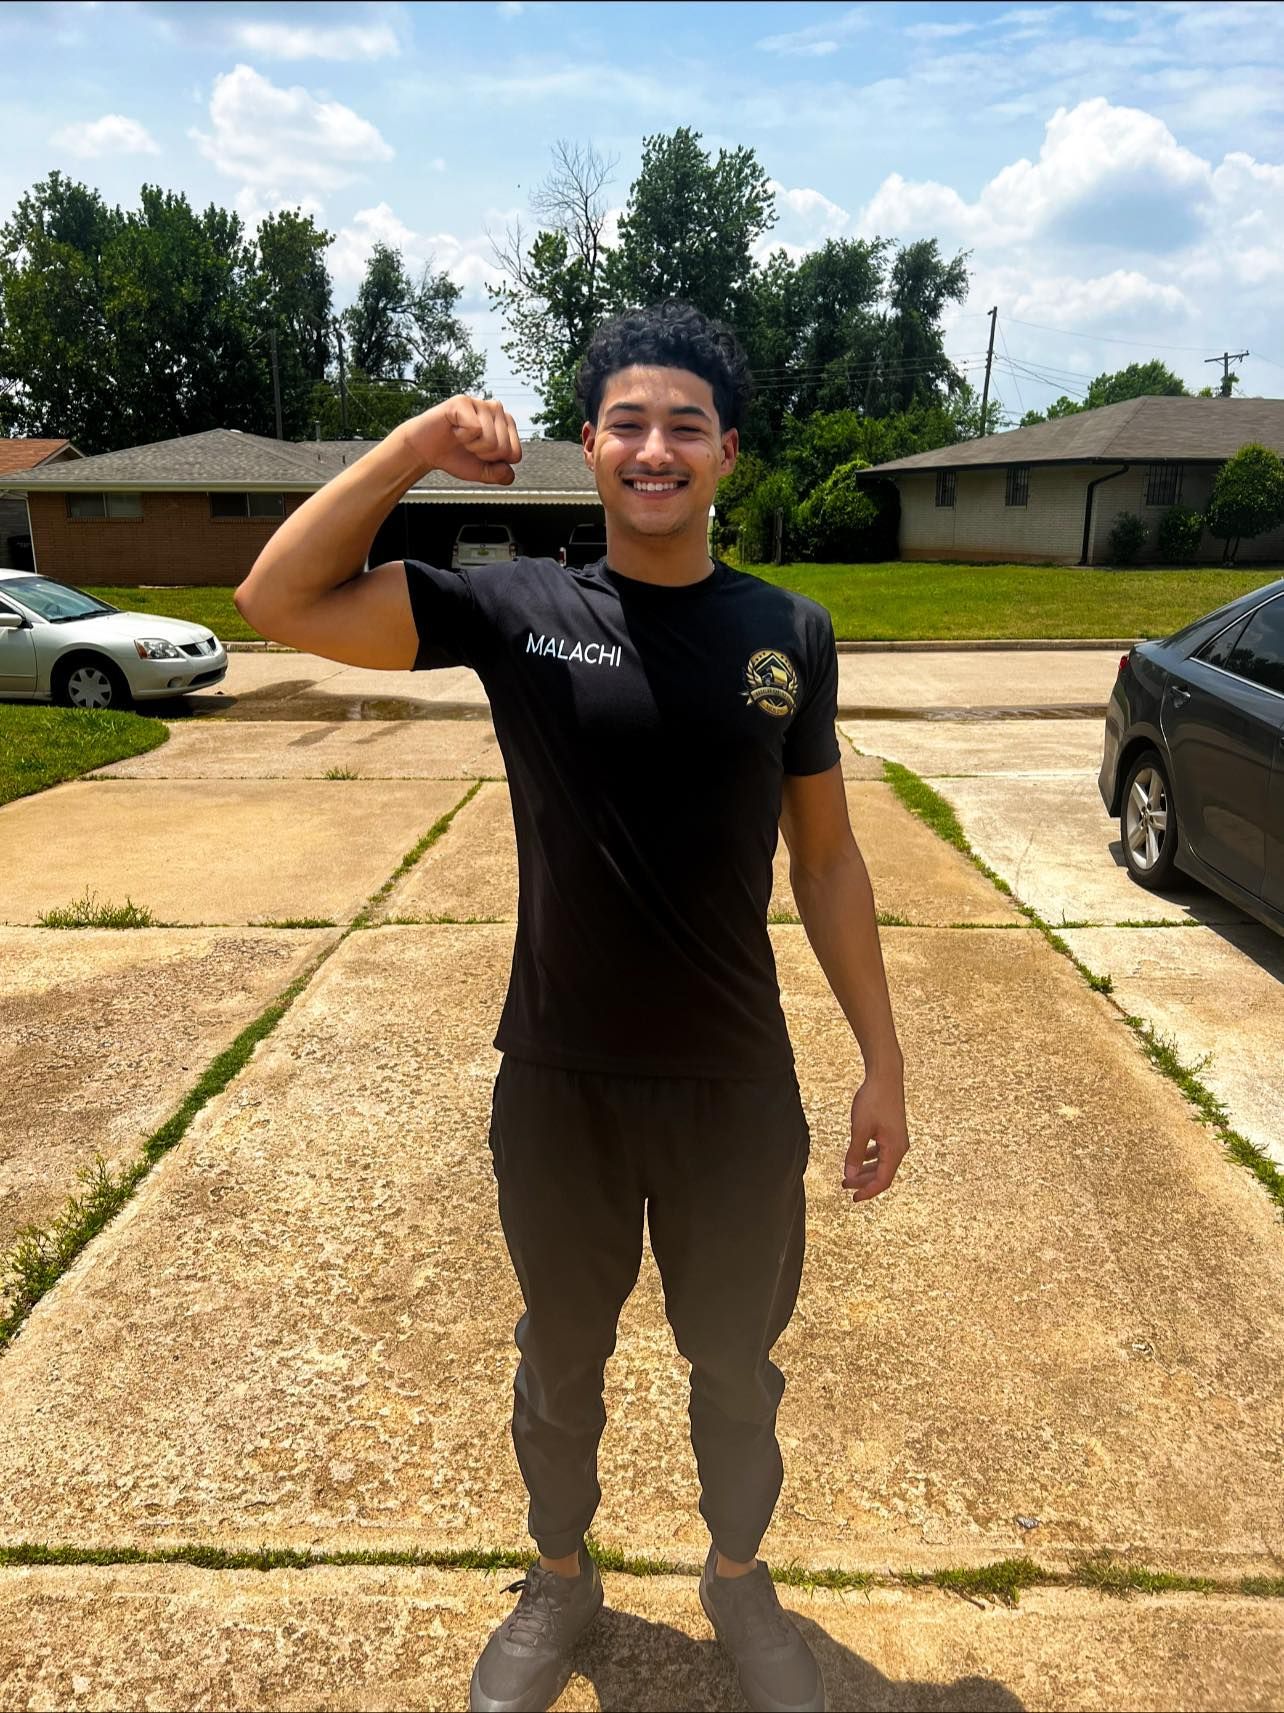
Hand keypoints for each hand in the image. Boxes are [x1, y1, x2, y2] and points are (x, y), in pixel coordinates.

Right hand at [403, 395, 521, 486]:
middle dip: (483, 455)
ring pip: (491, 440)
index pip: (515, 454)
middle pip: (504, 449)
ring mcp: (481, 403)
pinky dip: (462, 436)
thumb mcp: (482, 472)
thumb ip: (500, 475)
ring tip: (461, 437)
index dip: (495, 462)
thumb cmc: (455, 456)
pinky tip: (454, 429)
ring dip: (472, 446)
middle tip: (468, 445)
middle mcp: (496, 410)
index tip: (480, 454)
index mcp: (506, 425)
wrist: (426, 450)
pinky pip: (475, 428)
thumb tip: (509, 472)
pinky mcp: (463, 401)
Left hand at [842, 1072, 909, 1204]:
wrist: (885, 1076)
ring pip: (882, 1163)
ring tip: (848, 1175)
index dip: (868, 1191)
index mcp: (895, 1149)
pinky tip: (858, 1156)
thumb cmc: (873, 1100)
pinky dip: (869, 1157)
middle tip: (844, 1186)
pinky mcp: (892, 1131)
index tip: (853, 1198)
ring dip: (865, 1170)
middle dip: (863, 1182)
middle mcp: (899, 1147)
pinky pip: (882, 1151)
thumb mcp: (860, 1129)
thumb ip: (855, 1153)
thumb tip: (850, 1175)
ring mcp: (897, 1139)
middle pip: (882, 1174)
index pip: (883, 1180)